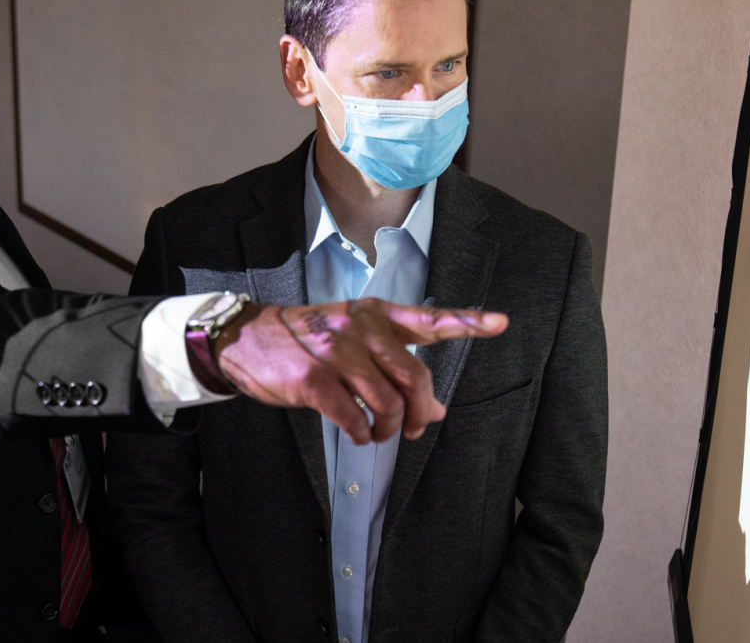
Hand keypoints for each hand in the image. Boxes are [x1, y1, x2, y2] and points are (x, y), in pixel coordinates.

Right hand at [212, 298, 507, 443]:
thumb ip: (395, 369)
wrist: (248, 339)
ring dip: (390, 428)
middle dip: (420, 411)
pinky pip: (354, 417)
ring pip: (387, 402)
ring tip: (381, 434)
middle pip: (415, 377)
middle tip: (413, 429)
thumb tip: (437, 412)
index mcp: (376, 315)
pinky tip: (359, 435)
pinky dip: (363, 434)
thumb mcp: (354, 343)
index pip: (429, 320)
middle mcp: (361, 329)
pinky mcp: (314, 380)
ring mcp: (337, 353)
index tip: (501, 323)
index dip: (467, 322)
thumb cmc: (309, 342)